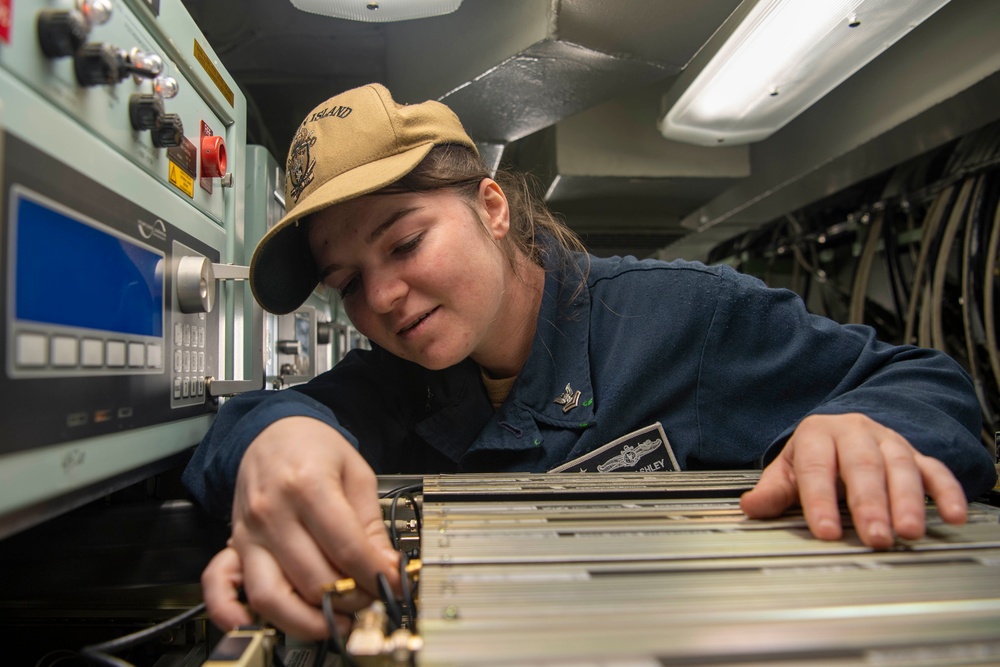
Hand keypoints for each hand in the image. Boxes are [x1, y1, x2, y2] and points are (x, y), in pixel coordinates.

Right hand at [203, 417, 399, 637]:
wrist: (273, 430)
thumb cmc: (315, 448)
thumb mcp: (356, 474)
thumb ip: (372, 524)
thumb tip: (387, 568)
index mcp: (307, 485)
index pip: (346, 548)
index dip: (376, 574)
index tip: (394, 583)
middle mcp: (272, 512)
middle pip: (313, 578)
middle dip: (351, 598)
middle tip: (371, 596)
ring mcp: (249, 532)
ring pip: (271, 596)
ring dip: (307, 619)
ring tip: (335, 618)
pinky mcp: (233, 544)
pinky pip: (219, 586)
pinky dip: (232, 613)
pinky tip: (256, 625)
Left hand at [740, 412, 968, 548]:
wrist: (844, 429)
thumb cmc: (815, 455)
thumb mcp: (788, 469)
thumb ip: (773, 491)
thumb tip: (749, 508)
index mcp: (817, 434)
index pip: (817, 468)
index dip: (820, 500)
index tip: (825, 532)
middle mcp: (854, 433)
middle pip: (862, 467)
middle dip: (869, 504)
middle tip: (874, 538)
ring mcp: (888, 442)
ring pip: (899, 467)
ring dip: (907, 501)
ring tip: (908, 532)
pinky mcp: (916, 454)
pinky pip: (935, 470)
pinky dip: (947, 492)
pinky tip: (953, 515)